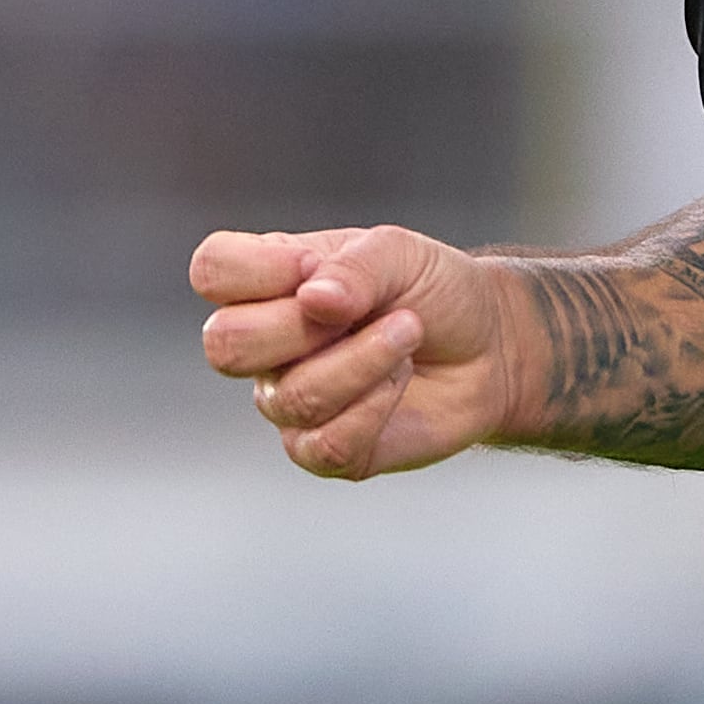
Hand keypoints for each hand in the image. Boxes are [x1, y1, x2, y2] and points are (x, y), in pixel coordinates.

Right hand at [189, 223, 517, 479]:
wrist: (490, 346)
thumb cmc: (434, 291)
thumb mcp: (401, 253)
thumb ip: (355, 267)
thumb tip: (312, 300)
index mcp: (271, 283)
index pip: (212, 271)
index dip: (255, 270)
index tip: (313, 265)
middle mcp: (267, 345)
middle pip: (225, 344)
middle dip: (303, 327)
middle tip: (363, 310)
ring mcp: (289, 400)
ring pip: (290, 398)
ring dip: (364, 360)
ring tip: (409, 333)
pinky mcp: (324, 449)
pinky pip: (323, 443)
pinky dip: (373, 407)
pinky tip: (400, 381)